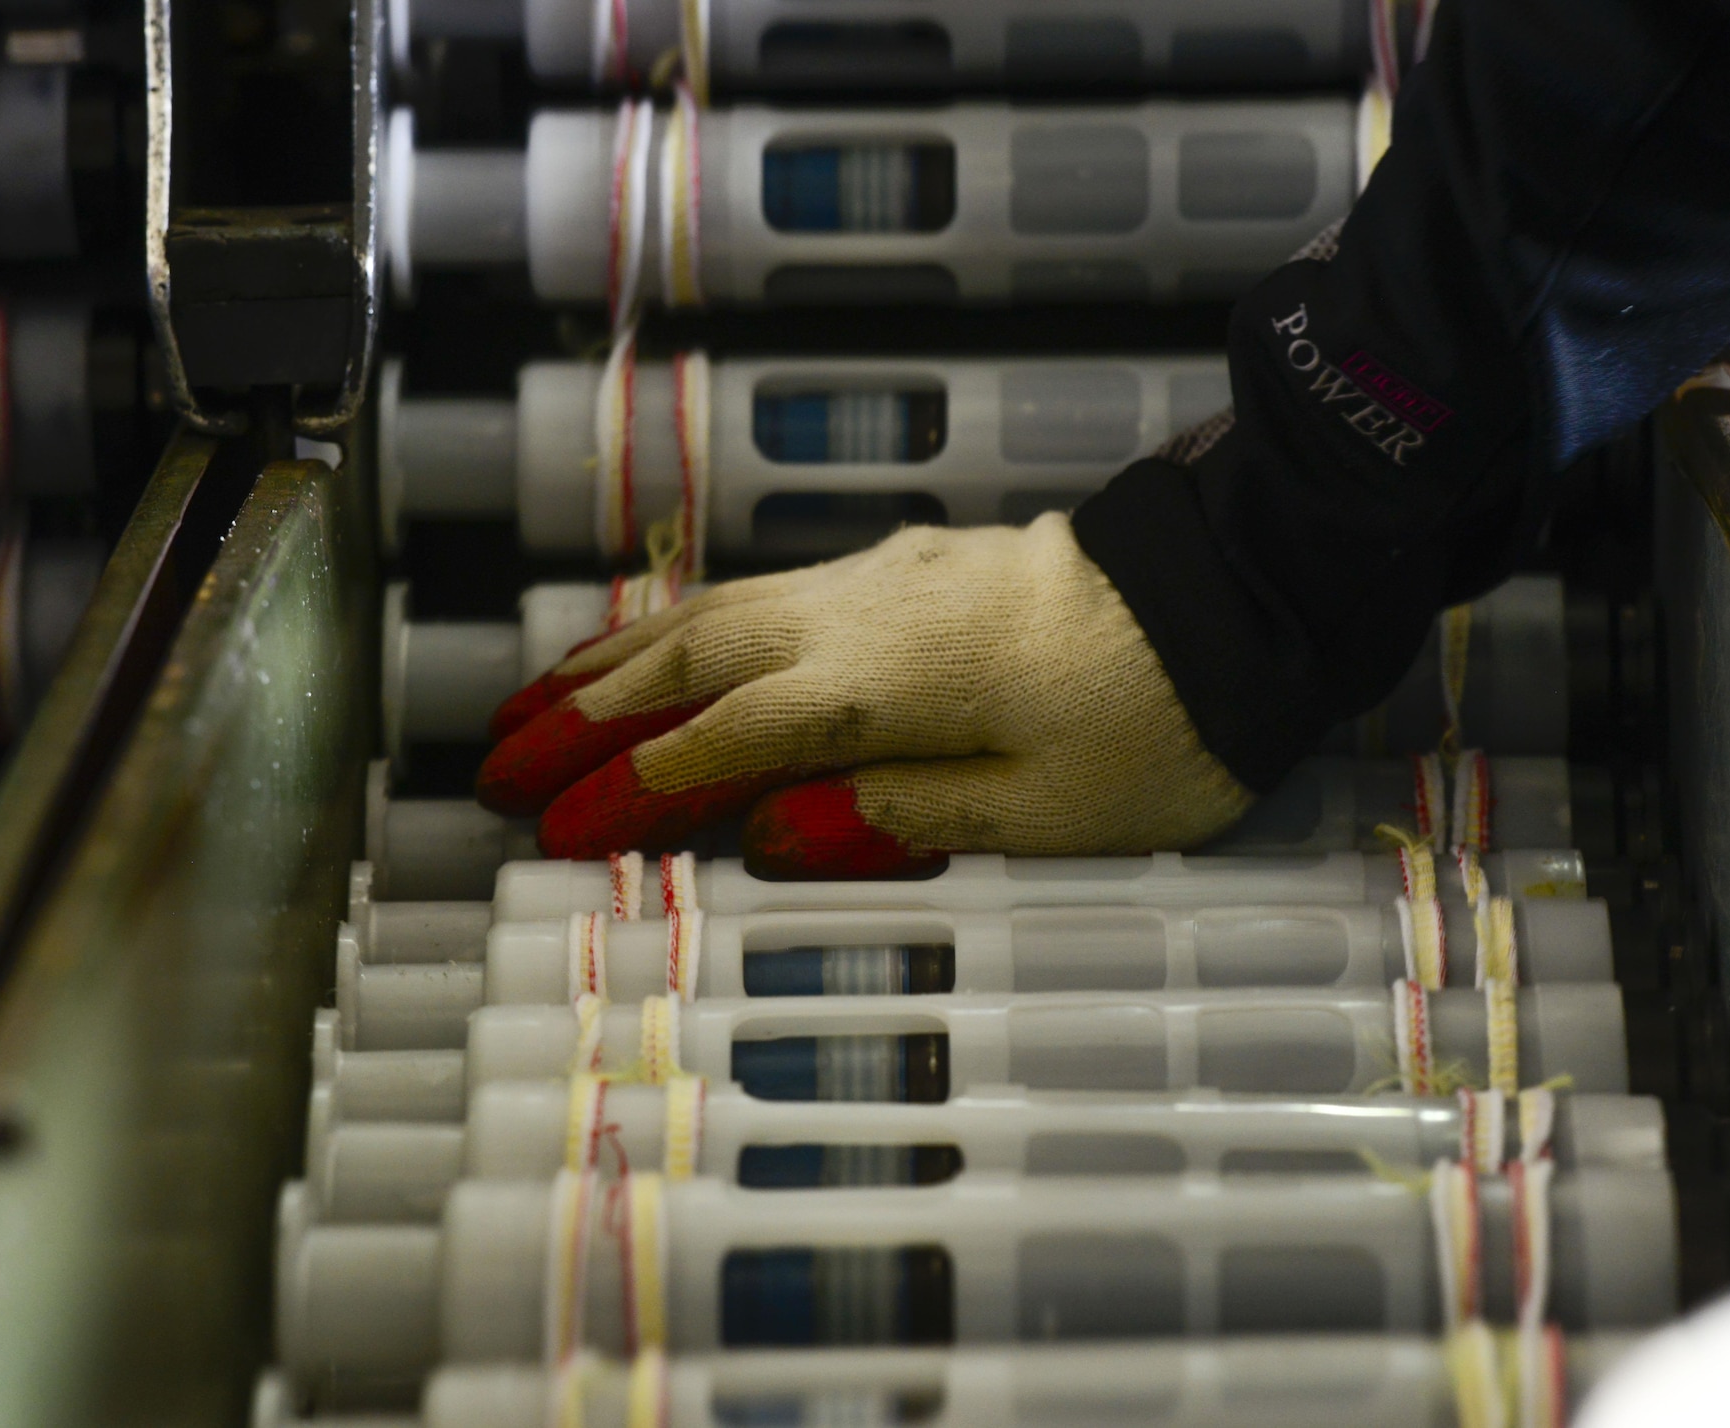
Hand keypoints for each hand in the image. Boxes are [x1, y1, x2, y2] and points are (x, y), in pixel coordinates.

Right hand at [477, 514, 1252, 876]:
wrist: (1234, 596)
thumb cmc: (1157, 723)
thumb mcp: (1045, 809)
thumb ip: (896, 816)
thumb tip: (765, 832)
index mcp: (887, 684)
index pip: (724, 742)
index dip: (632, 790)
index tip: (553, 833)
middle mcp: (860, 614)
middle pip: (691, 664)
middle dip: (587, 717)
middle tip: (495, 767)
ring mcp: (877, 579)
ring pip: (714, 613)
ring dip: (617, 660)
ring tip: (534, 700)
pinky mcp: (902, 568)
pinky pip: (760, 592)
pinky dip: (685, 622)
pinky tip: (657, 644)